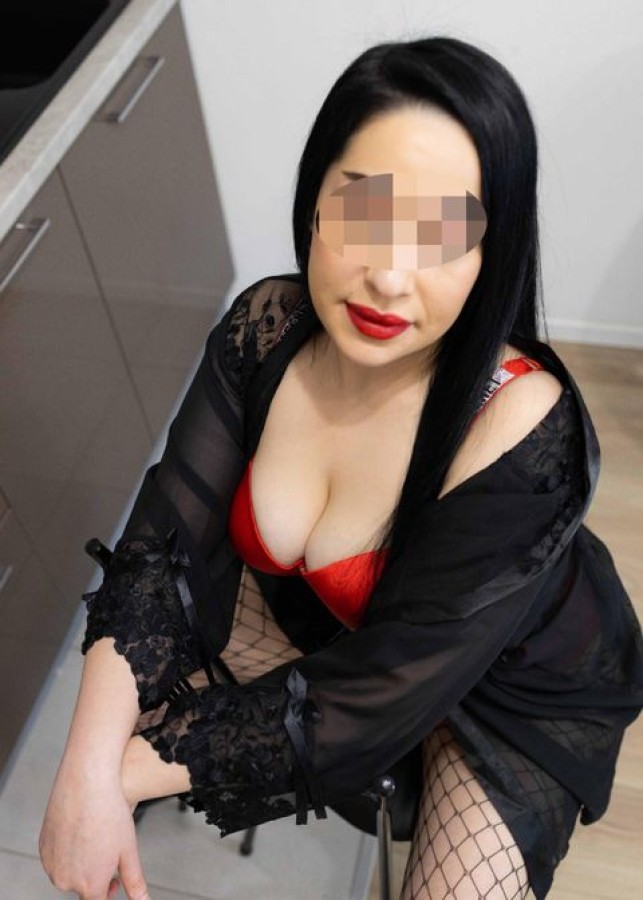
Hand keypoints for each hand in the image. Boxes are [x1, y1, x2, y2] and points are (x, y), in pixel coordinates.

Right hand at [39, 759, 150, 898]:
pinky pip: (56, 856)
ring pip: (69, 871)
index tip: (114, 881)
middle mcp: (66, 880)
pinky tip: (81, 830)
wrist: (86, 781)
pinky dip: (68, 848)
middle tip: (109, 852)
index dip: (109, 891)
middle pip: (83, 886)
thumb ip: (134, 882)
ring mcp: (51, 864)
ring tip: (96, 837)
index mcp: (89, 884)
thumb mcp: (129, 850)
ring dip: (82, 862)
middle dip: (97, 875)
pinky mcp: (42, 847)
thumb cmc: (109, 812)